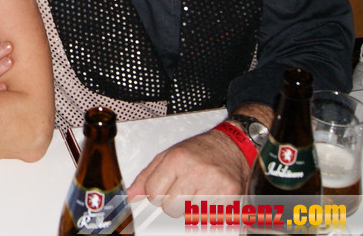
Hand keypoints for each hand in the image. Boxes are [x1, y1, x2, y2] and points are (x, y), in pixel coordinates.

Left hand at [127, 128, 249, 216]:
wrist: (232, 145)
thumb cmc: (200, 150)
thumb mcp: (168, 155)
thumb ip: (146, 177)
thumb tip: (131, 196)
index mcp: (177, 159)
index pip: (153, 194)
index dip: (157, 194)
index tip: (166, 188)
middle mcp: (195, 171)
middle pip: (170, 208)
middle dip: (174, 203)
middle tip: (185, 190)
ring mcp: (214, 184)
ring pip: (189, 215)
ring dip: (192, 208)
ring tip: (199, 191)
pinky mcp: (231, 196)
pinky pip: (210, 218)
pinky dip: (209, 212)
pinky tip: (212, 197)